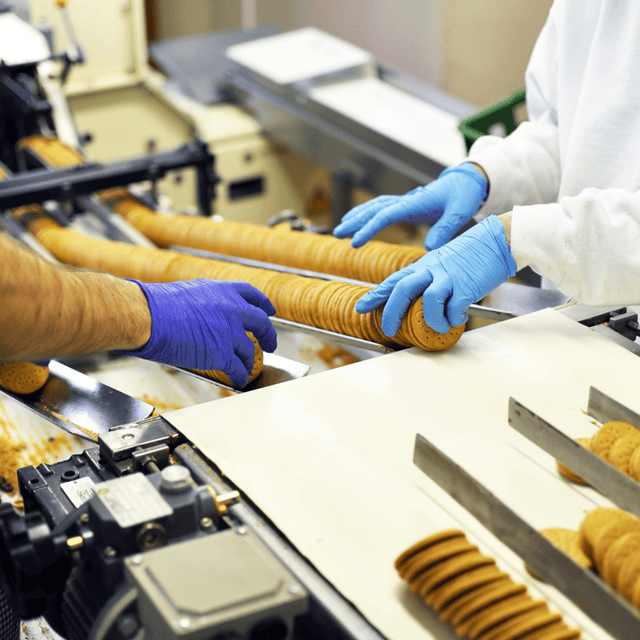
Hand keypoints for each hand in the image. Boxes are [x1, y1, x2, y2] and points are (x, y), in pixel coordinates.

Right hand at [118, 279, 276, 387]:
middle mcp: (232, 309)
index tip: (268, 310)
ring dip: (251, 360)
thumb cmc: (156, 305)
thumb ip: (205, 303)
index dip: (263, 304)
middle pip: (261, 323)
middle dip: (268, 335)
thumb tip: (206, 314)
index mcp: (222, 291)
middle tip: (270, 343)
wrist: (148, 316)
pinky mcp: (223, 354)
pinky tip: (239, 380)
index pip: (251, 295)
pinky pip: (239, 368)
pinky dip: (241, 376)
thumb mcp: (188, 292)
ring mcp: (230, 332)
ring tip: (249, 366)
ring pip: (250, 350)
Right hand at [333, 162, 486, 249]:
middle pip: (374, 209)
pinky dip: (367, 215)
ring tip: (340, 229)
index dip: (369, 229)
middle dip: (354, 222)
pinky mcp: (406, 205)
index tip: (355, 243)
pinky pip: (381, 209)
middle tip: (337, 234)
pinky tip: (357, 222)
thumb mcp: (460, 212)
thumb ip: (445, 229)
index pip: (386, 215)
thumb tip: (430, 248)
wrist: (468, 181)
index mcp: (416, 202)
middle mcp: (406, 200)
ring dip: (357, 217)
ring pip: (375, 207)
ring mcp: (405, 201)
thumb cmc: (464, 195)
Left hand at [355, 216, 516, 334]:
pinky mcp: (467, 286)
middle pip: (402, 290)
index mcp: (424, 265)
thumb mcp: (443, 261)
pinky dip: (454, 319)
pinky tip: (459, 319)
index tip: (361, 307)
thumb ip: (429, 278)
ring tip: (438, 328)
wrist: (499, 239)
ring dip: (432, 321)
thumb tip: (420, 301)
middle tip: (389, 330)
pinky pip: (454, 309)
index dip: (376, 295)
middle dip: (391, 313)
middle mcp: (432, 270)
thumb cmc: (472, 253)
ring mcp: (449, 277)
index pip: (394, 280)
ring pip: (428, 302)